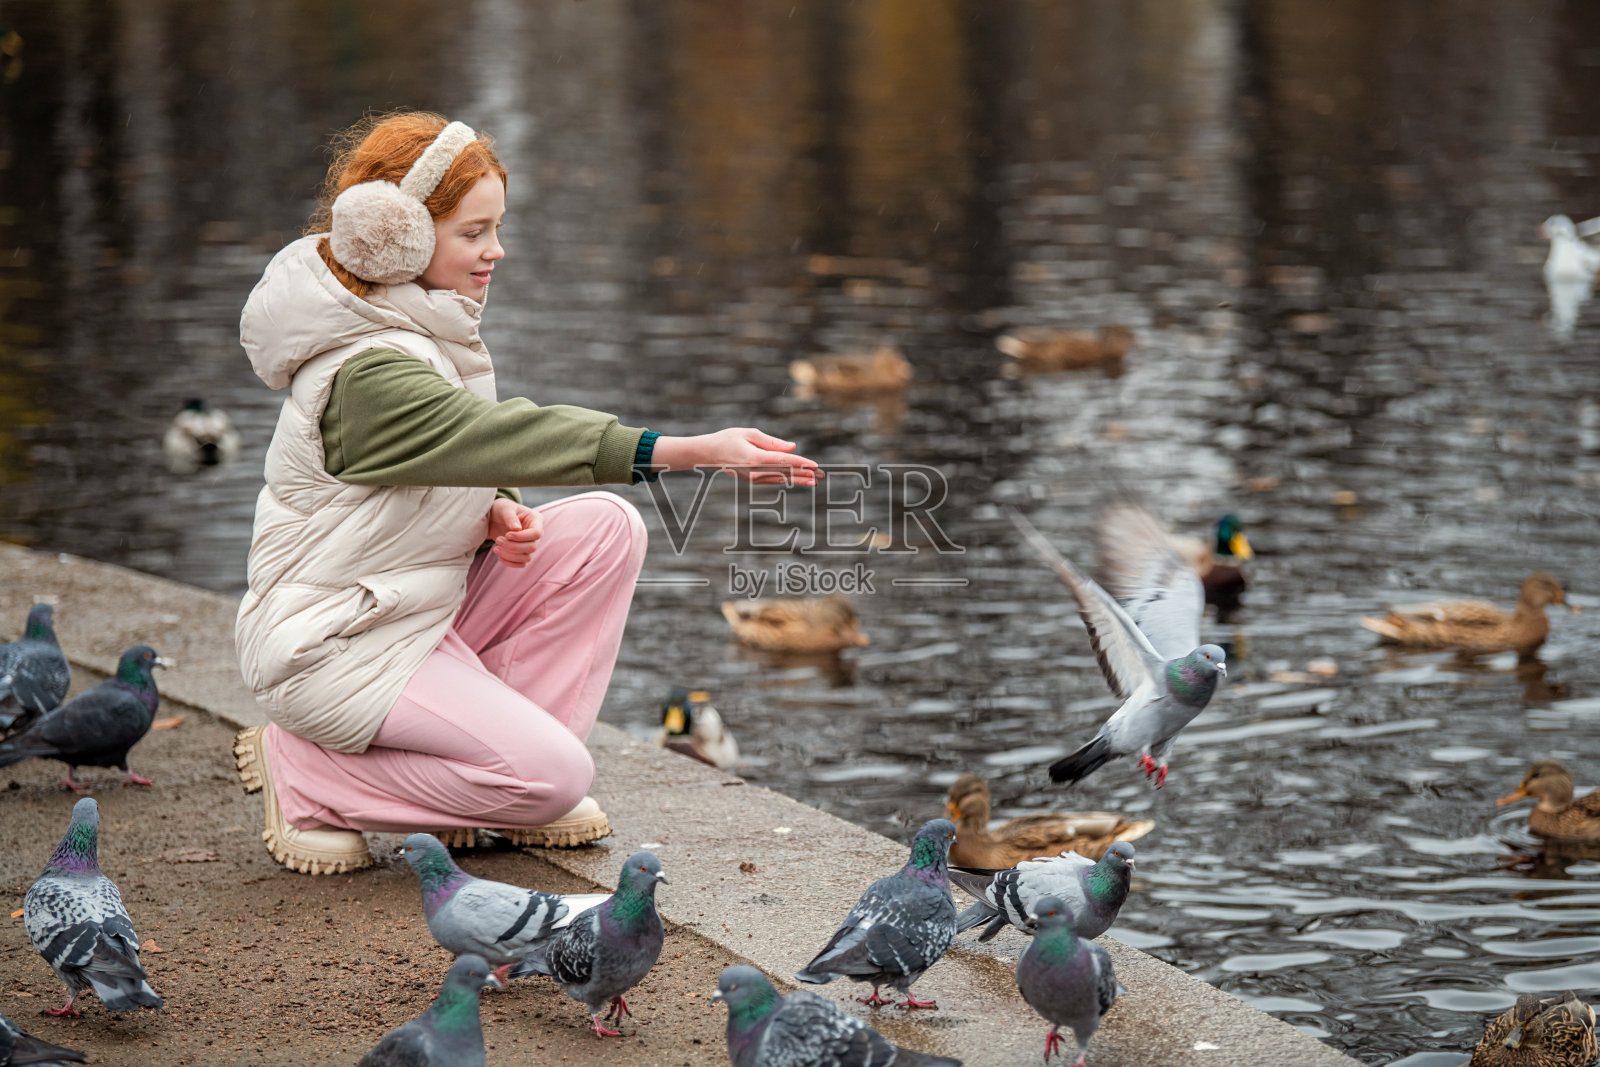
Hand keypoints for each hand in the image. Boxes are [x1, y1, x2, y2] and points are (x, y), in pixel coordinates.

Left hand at [486, 498, 543, 567]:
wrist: (494, 518)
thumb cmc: (501, 509)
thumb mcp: (504, 508)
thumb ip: (510, 517)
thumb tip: (516, 529)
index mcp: (536, 520)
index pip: (536, 533)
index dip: (522, 537)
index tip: (507, 535)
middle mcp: (536, 534)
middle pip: (532, 547)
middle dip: (513, 547)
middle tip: (498, 540)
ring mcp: (531, 544)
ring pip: (526, 557)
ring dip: (510, 556)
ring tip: (496, 548)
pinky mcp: (523, 553)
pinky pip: (521, 563)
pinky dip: (510, 562)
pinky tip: (499, 556)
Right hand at [650, 428, 820, 485]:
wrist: (708, 454)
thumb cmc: (728, 438)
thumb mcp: (749, 433)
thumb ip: (772, 442)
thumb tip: (792, 447)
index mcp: (754, 458)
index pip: (783, 461)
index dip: (801, 463)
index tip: (815, 465)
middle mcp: (755, 471)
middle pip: (785, 473)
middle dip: (805, 474)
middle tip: (822, 475)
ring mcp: (753, 478)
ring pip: (780, 479)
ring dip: (798, 479)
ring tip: (814, 481)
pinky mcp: (752, 480)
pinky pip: (773, 480)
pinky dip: (786, 480)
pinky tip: (797, 480)